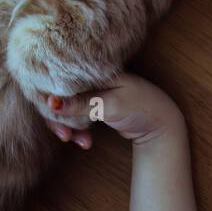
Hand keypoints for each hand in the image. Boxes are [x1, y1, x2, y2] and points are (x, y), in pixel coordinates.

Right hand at [39, 71, 182, 147]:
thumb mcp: (111, 105)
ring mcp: (92, 91)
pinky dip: (77, 130)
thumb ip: (81, 104)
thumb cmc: (141, 107)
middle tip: (65, 136)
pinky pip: (76, 116)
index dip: (50, 94)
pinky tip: (85, 142)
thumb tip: (50, 103)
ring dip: (67, 126)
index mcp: (95, 68)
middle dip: (58, 117)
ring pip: (66, 107)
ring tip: (75, 140)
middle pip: (60, 93)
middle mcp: (90, 77)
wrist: (161, 125)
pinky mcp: (94, 105)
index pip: (61, 76)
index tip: (53, 115)